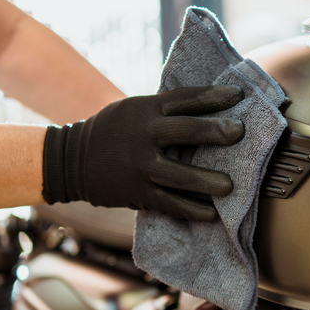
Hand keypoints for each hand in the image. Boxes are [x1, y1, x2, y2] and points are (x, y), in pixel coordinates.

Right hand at [42, 85, 244, 219]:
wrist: (70, 160)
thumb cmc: (113, 131)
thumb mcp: (134, 110)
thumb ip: (165, 111)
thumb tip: (211, 108)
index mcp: (145, 109)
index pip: (184, 98)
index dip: (213, 96)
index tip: (239, 95)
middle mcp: (143, 135)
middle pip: (184, 130)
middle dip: (214, 131)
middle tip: (239, 133)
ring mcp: (140, 166)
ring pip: (179, 175)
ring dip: (207, 181)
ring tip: (230, 186)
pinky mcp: (137, 193)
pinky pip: (169, 203)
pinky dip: (191, 210)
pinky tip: (211, 214)